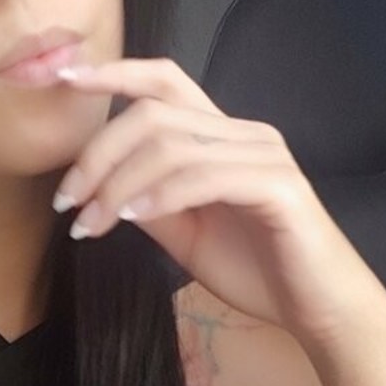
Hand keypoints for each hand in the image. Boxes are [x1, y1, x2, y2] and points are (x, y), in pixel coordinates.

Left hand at [51, 55, 385, 343]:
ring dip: (117, 184)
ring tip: (90, 223)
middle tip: (68, 200)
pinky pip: (203, 177)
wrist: (319, 311)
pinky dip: (159, 195)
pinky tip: (132, 217)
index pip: (165, 83)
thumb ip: (150, 204)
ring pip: (171, 146)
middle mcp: (245, 134)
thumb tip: (102, 186)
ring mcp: (264, 156)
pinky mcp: (277, 186)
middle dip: (98, 154)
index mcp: (223, 138)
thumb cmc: (261, 273)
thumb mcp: (186, 236)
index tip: (66, 80)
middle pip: (153, 115)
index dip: (114, 74)